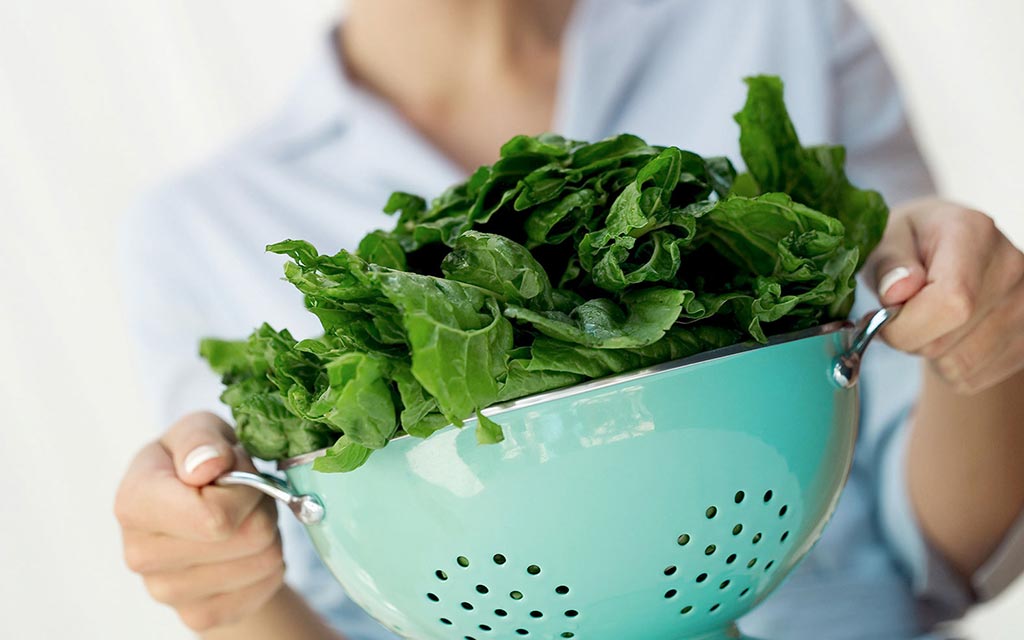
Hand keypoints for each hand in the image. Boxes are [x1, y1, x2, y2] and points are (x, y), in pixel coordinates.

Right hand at [114, 412, 284, 631]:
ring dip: (267, 534)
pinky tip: (243, 549)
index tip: (234, 473)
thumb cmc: (197, 462)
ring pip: (263, 561)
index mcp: (134, 501)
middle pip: (249, 537)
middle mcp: (140, 553)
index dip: (243, 490)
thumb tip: (207, 466)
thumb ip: (202, 440)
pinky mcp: (197, 615)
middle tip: (244, 496)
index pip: (213, 516)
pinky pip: (264, 588)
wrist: (199, 510)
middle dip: (259, 508)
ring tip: (242, 518)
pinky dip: (268, 565)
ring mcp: (165, 592)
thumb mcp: (200, 430)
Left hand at [865, 197, 1023, 393]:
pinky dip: (947, 365)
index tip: (881, 318)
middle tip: (902, 314)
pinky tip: (949, 332)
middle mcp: (1011, 267)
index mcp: (973, 233)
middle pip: (947, 339)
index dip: (906, 325)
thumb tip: (896, 291)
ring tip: (929, 319)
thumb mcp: (886, 239)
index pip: (951, 301)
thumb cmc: (912, 245)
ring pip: (958, 366)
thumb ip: (887, 264)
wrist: (950, 253)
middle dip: (909, 337)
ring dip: (928, 353)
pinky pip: (971, 377)